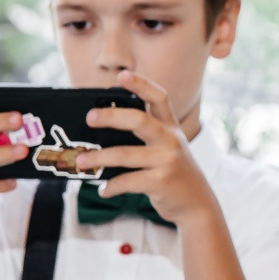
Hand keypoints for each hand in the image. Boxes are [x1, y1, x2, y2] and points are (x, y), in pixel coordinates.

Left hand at [73, 70, 220, 226]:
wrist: (197, 204)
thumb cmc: (175, 174)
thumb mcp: (170, 148)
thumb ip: (148, 136)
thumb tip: (105, 130)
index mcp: (171, 128)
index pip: (159, 98)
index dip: (141, 84)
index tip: (122, 75)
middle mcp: (171, 140)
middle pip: (138, 119)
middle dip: (110, 116)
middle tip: (89, 118)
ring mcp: (167, 161)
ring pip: (125, 154)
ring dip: (98, 158)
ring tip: (80, 161)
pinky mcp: (161, 182)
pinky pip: (127, 181)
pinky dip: (111, 186)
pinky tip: (103, 189)